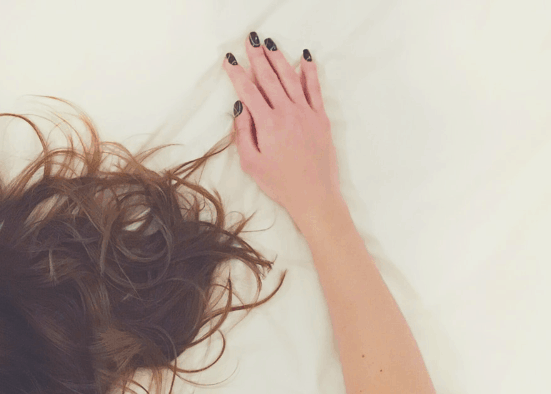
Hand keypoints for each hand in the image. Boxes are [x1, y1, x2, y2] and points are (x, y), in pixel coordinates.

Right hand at [223, 34, 341, 221]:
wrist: (314, 195)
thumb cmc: (280, 184)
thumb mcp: (251, 164)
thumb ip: (243, 134)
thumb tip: (240, 109)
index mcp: (267, 124)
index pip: (249, 92)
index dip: (237, 74)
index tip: (230, 60)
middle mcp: (287, 112)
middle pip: (269, 78)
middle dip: (258, 58)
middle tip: (250, 41)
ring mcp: (306, 113)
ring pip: (290, 78)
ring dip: (279, 59)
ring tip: (270, 44)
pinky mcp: (320, 118)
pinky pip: (314, 89)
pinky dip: (309, 72)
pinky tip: (304, 58)